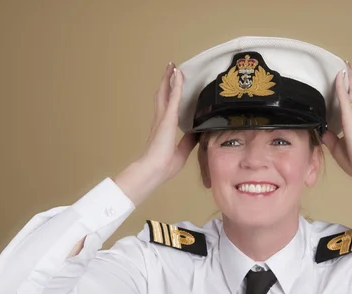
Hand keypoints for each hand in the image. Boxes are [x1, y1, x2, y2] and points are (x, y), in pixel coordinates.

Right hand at [140, 62, 197, 183]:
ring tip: (172, 67)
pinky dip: (176, 84)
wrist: (155, 169)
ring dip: (169, 79)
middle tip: (170, 70)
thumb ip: (188, 142)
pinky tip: (178, 74)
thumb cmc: (164, 166)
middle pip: (163, 96)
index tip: (172, 88)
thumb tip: (196, 134)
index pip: (167, 109)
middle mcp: (160, 120)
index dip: (169, 97)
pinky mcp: (168, 117)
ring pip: (166, 92)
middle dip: (166, 83)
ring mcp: (163, 117)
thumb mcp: (181, 152)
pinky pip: (174, 96)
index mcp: (163, 129)